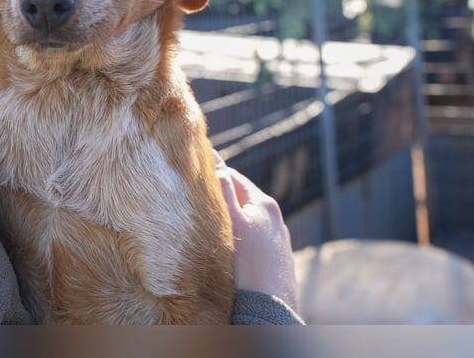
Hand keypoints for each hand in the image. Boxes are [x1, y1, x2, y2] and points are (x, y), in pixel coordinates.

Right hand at [215, 151, 298, 311]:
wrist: (271, 308)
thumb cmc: (249, 264)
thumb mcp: (234, 222)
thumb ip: (225, 192)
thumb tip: (217, 165)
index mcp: (264, 203)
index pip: (233, 176)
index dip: (213, 171)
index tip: (195, 166)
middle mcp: (274, 216)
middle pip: (241, 195)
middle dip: (222, 191)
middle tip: (199, 189)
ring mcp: (277, 236)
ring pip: (248, 214)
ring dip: (231, 211)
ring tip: (212, 215)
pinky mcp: (277, 254)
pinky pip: (255, 232)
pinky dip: (241, 229)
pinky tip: (231, 239)